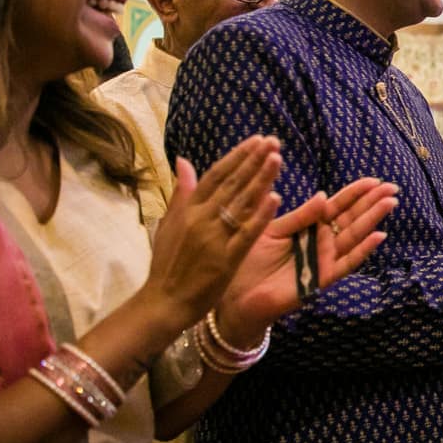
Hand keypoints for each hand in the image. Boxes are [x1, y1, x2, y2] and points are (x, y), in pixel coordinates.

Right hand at [142, 137, 282, 329]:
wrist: (164, 301)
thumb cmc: (167, 263)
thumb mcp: (169, 224)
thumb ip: (181, 193)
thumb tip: (182, 161)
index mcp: (188, 210)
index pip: (216, 175)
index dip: (237, 156)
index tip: (256, 140)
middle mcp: (200, 219)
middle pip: (231, 184)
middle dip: (253, 161)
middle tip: (273, 141)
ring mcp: (214, 239)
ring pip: (241, 203)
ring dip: (260, 179)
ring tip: (277, 159)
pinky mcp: (226, 259)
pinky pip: (246, 234)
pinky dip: (260, 215)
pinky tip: (276, 199)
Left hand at [216, 176, 398, 345]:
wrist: (237, 295)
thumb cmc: (251, 260)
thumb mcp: (273, 230)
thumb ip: (300, 216)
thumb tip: (324, 196)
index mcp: (309, 226)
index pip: (337, 205)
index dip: (356, 193)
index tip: (375, 180)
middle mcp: (321, 242)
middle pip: (351, 218)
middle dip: (372, 203)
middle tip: (392, 189)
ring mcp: (324, 260)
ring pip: (354, 236)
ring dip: (372, 220)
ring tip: (389, 204)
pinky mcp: (322, 279)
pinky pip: (346, 263)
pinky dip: (363, 250)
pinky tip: (378, 236)